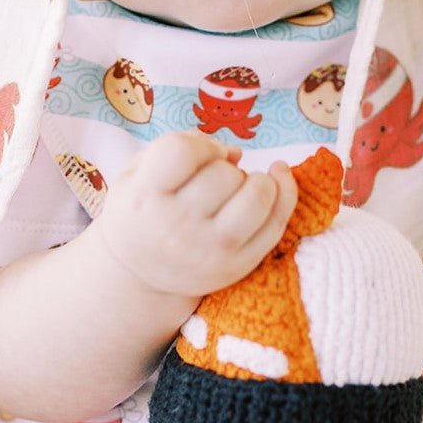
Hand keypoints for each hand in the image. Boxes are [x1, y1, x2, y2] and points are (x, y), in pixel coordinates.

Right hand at [95, 129, 297, 298]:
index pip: (182, 153)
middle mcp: (176, 226)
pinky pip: (276, 224)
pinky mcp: (238, 266)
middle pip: (223, 174)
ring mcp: (211, 250)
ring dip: (258, 180)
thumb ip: (179, 147)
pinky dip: (284, 194)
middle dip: (225, 166)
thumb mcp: (138, 172)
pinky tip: (276, 179)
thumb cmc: (142, 210)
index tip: (198, 155)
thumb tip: (235, 153)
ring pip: (256, 197)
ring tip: (243, 183)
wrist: (139, 276)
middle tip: (214, 177)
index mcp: (145, 195)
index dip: (199, 145)